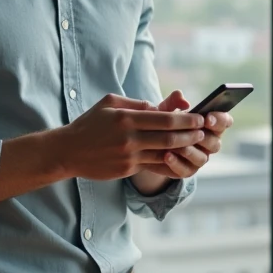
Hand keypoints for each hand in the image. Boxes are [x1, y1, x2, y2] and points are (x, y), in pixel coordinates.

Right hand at [57, 93, 204, 180]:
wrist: (68, 151)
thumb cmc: (90, 123)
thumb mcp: (109, 104)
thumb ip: (136, 103)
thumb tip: (159, 107)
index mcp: (127, 117)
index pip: (164, 118)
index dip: (186, 119)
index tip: (199, 117)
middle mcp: (129, 137)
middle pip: (169, 137)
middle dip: (191, 134)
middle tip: (204, 131)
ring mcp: (129, 156)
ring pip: (164, 153)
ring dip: (184, 149)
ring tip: (195, 144)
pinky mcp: (127, 169)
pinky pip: (154, 166)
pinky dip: (169, 163)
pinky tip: (180, 159)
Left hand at [139, 91, 233, 179]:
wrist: (151, 143)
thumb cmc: (164, 122)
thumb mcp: (166, 110)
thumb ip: (173, 101)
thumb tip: (180, 95)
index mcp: (211, 125)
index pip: (225, 122)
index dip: (220, 120)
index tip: (207, 118)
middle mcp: (209, 143)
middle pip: (215, 143)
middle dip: (205, 138)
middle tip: (195, 133)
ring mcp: (199, 158)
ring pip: (202, 158)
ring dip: (191, 152)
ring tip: (177, 146)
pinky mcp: (187, 170)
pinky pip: (186, 170)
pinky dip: (176, 163)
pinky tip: (166, 155)